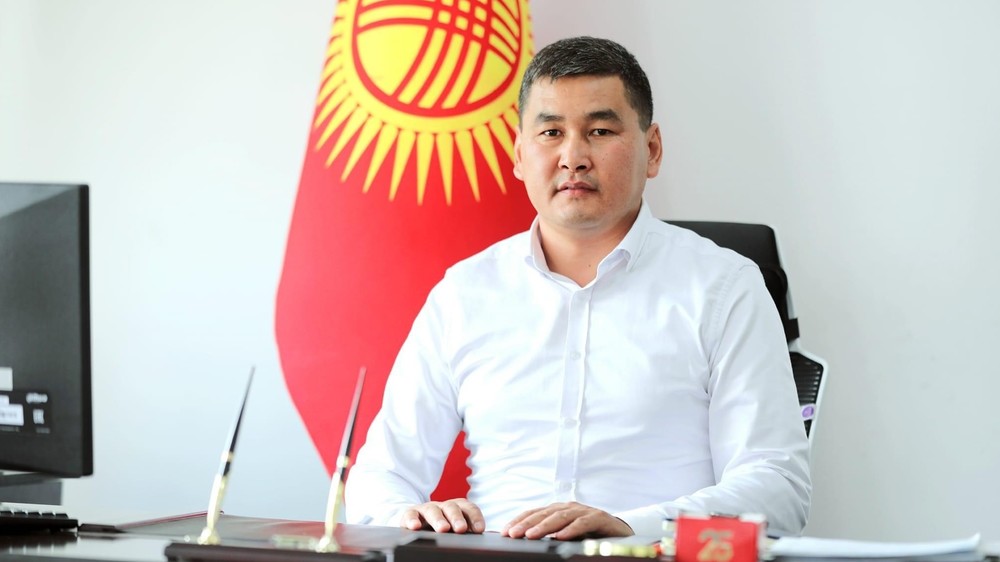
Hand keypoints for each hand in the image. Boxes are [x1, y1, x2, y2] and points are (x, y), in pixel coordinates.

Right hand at [400, 499, 484, 533]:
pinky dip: (412, 520)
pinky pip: (410, 514)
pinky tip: (415, 527)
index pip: (469, 508)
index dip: (475, 517)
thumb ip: (469, 533)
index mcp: (458, 509)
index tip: (479, 530)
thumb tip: (487, 542)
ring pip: (432, 510)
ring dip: (438, 519)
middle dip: (457, 517)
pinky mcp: (410, 514)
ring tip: (443, 529)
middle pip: (452, 507)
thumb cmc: (443, 528)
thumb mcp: (456, 529)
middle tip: (461, 529)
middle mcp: (443, 506)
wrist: (417, 522)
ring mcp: (426, 509)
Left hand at [501, 501, 632, 539]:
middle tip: (513, 534)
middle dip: (527, 523)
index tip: (505, 531)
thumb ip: (549, 535)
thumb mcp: (565, 535)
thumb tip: (525, 540)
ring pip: (561, 516)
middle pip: (545, 513)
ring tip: (531, 536)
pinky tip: (561, 537)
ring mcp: (585, 511)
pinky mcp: (599, 518)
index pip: (535, 513)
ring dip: (544, 526)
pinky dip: (571, 529)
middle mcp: (569, 507)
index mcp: (558, 510)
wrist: (620, 532)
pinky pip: (584, 522)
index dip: (519, 520)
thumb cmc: (589, 534)